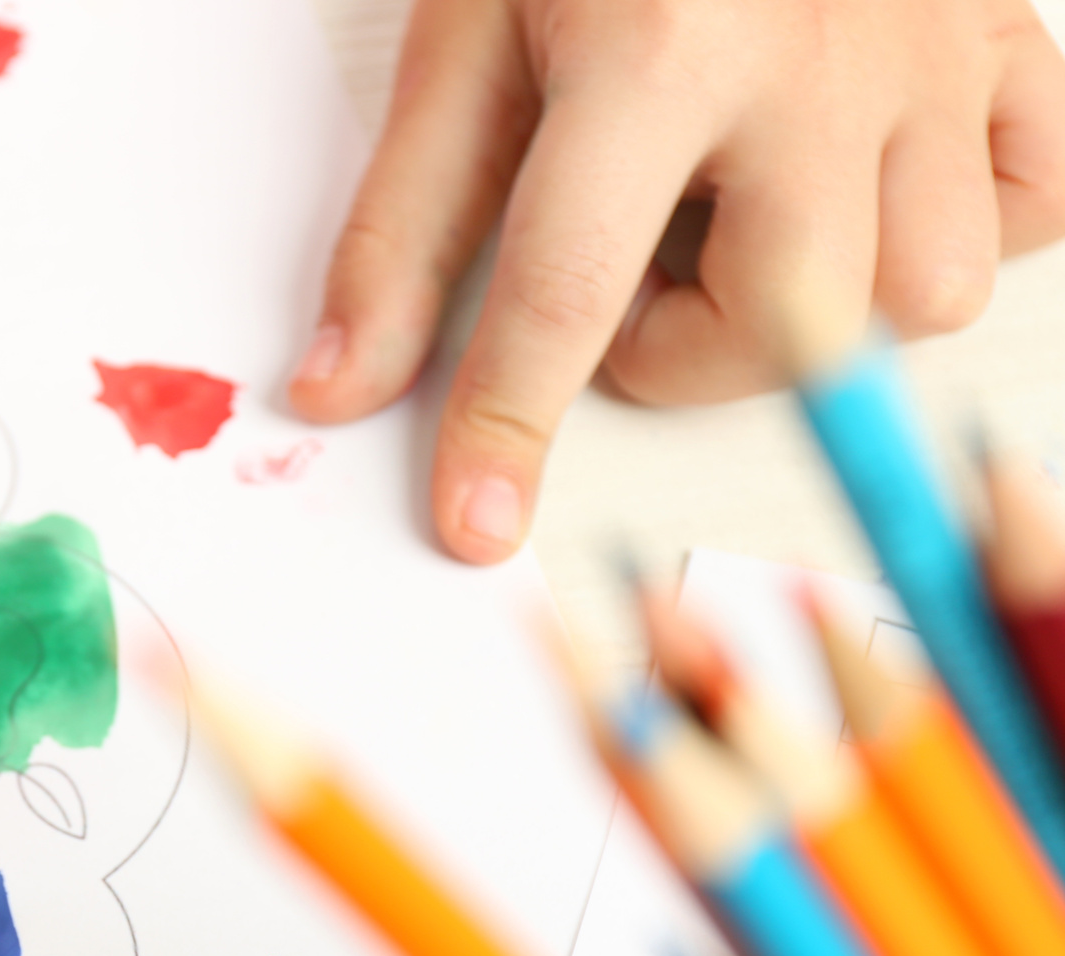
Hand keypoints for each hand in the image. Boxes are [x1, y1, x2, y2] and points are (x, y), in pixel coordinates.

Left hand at [286, 0, 1064, 562]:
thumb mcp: (468, 34)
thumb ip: (404, 224)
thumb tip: (339, 387)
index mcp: (655, 48)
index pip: (566, 292)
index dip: (509, 426)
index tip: (474, 526)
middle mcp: (815, 60)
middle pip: (792, 321)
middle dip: (688, 352)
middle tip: (632, 280)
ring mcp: (933, 52)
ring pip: (928, 288)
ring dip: (823, 305)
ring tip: (745, 224)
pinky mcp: (1008, 40)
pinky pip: (1036, 205)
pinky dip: (957, 233)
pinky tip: (863, 192)